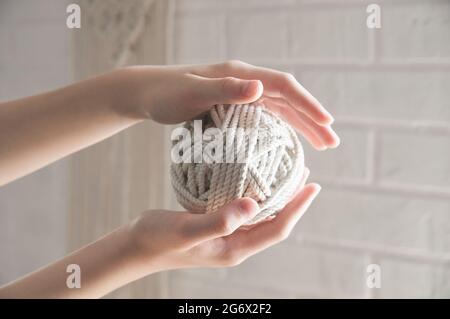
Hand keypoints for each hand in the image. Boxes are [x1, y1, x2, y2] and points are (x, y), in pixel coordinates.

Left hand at [116, 60, 339, 149]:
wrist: (147, 92)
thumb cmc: (166, 94)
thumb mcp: (192, 93)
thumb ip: (224, 90)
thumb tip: (259, 87)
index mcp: (240, 75)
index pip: (283, 87)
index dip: (307, 104)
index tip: (327, 123)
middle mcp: (244, 82)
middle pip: (288, 99)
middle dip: (311, 119)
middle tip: (331, 142)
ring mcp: (239, 93)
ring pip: (279, 108)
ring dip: (300, 125)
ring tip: (319, 144)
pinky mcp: (232, 104)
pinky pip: (265, 116)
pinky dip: (280, 127)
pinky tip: (286, 141)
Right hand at [129, 173, 319, 270]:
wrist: (137, 246)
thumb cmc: (158, 239)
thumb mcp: (186, 230)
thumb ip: (218, 221)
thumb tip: (253, 205)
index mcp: (234, 248)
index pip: (277, 229)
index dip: (297, 208)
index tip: (313, 186)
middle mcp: (235, 243)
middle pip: (275, 222)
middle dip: (293, 201)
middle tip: (304, 173)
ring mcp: (227, 236)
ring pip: (261, 215)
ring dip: (277, 195)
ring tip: (287, 172)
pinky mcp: (217, 226)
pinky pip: (244, 209)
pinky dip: (255, 193)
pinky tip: (252, 176)